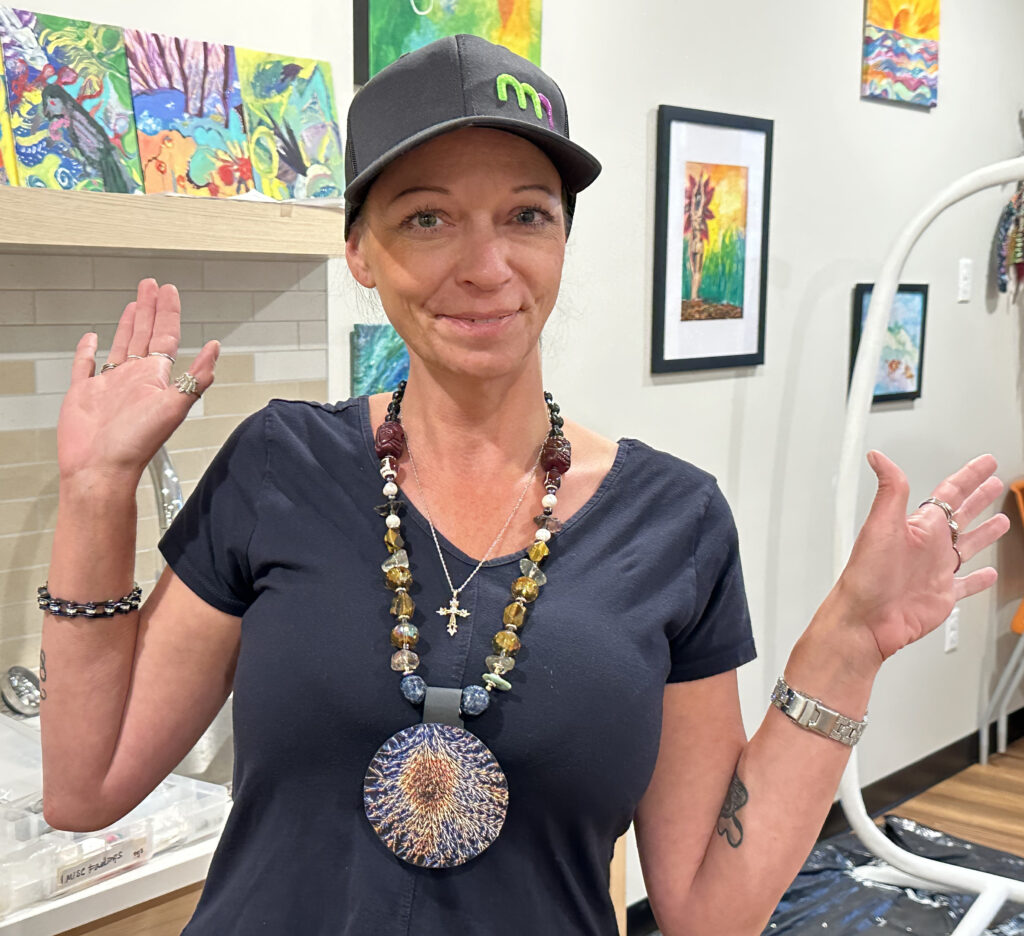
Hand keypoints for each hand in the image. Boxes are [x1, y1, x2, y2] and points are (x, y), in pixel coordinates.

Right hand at [56, 278, 218, 482]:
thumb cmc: (135, 444)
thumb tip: (216, 349)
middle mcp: (135, 378)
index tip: (169, 290)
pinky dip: (87, 351)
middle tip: (151, 285)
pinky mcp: (84, 393)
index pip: (166, 335)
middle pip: (145, 334)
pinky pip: (85, 365)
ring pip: (121, 345)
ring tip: (133, 303)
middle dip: (149, 308)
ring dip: (128, 324)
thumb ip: (195, 376)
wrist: (100, 469)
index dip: (168, 311)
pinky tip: (92, 339)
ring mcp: (110, 385)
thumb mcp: (174, 405)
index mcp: (156, 377)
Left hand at [830, 450, 1009, 670]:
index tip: (985, 463)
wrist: (866, 619)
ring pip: (967, 546)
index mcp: (919, 527)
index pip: (950, 494)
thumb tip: (878, 457)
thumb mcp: (882, 525)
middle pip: (961, 515)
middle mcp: (929, 547)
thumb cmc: (867, 576)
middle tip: (994, 483)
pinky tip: (989, 573)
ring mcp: (936, 571)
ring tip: (1001, 520)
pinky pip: (966, 585)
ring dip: (985, 533)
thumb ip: (889, 489)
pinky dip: (979, 579)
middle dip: (979, 497)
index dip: (969, 476)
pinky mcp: (942, 596)